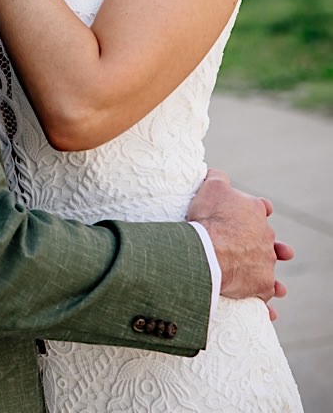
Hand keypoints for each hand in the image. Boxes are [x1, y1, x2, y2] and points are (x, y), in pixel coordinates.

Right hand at [187, 168, 285, 302]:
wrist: (209, 250)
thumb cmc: (209, 218)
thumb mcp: (210, 188)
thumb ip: (216, 178)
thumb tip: (215, 173)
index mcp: (254, 212)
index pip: (261, 208)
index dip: (258, 211)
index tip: (258, 213)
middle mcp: (265, 238)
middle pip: (269, 241)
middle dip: (267, 246)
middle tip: (259, 250)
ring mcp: (265, 263)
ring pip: (271, 271)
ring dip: (273, 277)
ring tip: (279, 287)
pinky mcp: (261, 286)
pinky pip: (265, 298)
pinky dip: (266, 306)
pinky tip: (269, 313)